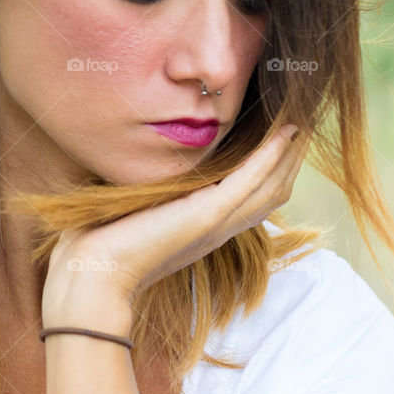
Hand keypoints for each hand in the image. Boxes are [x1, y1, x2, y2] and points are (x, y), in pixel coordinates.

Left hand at [43, 126, 309, 314]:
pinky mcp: (209, 214)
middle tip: (301, 122)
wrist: (92, 273)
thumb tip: (135, 165)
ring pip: (272, 186)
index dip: (273, 170)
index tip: (280, 138)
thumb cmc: (103, 243)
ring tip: (299, 120)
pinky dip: (272, 155)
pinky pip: (252, 180)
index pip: (254, 199)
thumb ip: (150, 193)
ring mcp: (217, 223)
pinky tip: (284, 132)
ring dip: (288, 153)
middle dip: (290, 158)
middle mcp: (218, 228)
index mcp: (204, 229)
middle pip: (274, 192)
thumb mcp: (136, 211)